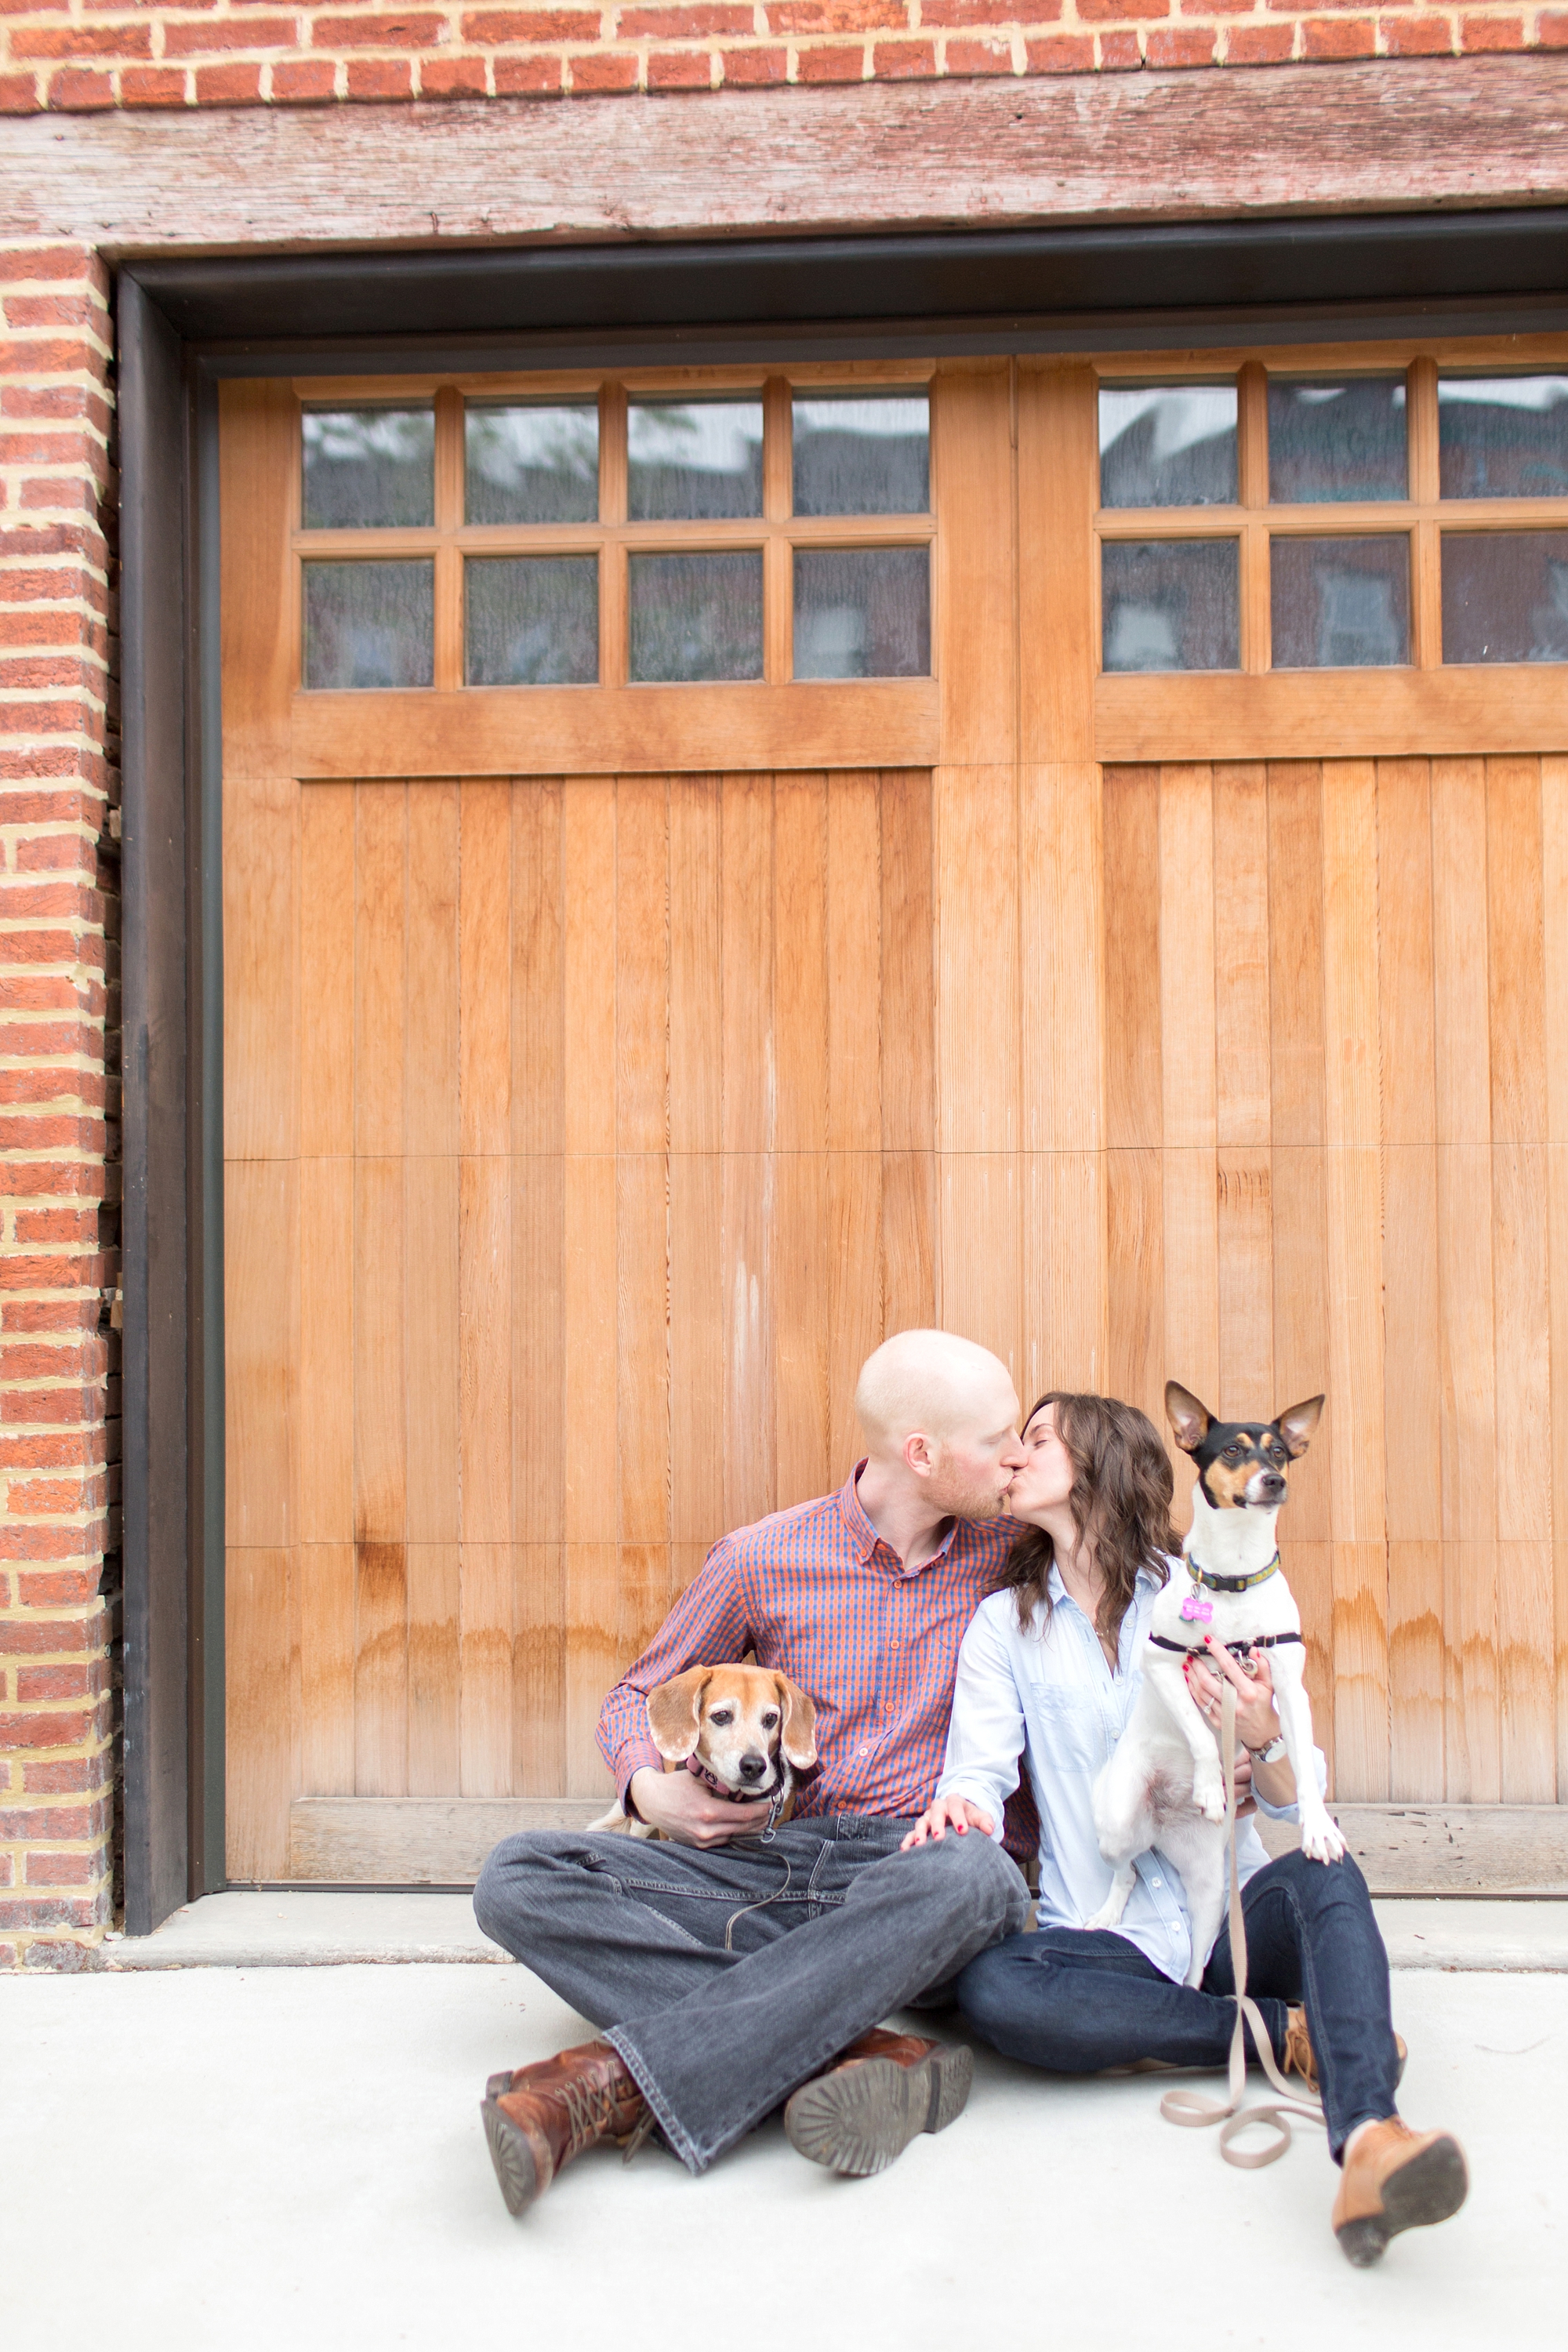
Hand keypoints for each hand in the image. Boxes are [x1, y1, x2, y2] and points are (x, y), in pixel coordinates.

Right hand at [627, 1766, 772, 1847]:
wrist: (652, 1801)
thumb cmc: (675, 1786)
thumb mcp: (700, 1779)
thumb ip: (721, 1784)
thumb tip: (745, 1785)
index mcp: (708, 1812)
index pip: (744, 1815)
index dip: (761, 1811)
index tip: (771, 1804)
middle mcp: (706, 1831)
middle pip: (743, 1829)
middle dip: (759, 1820)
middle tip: (770, 1811)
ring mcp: (702, 1841)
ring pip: (735, 1836)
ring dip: (749, 1828)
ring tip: (760, 1818)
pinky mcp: (698, 1845)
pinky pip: (723, 1840)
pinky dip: (734, 1832)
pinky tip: (741, 1824)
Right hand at [900, 1793, 994, 1850]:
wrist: (959, 1815)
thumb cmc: (970, 1818)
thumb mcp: (979, 1816)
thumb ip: (985, 1821)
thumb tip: (989, 1830)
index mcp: (954, 1802)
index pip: (955, 1806)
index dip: (958, 1818)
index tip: (963, 1831)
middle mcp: (938, 1807)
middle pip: (936, 1812)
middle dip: (937, 1824)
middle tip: (939, 1838)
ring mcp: (928, 1817)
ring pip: (921, 1822)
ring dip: (920, 1833)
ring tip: (920, 1845)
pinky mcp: (921, 1828)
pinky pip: (912, 1833)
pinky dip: (908, 1840)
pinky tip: (905, 1850)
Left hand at [1185, 1640, 1281, 1755]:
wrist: (1263, 1732)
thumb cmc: (1264, 1704)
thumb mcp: (1268, 1685)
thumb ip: (1262, 1666)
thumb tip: (1253, 1650)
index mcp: (1248, 1692)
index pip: (1229, 1667)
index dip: (1218, 1652)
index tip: (1208, 1640)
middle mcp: (1235, 1704)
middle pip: (1208, 1681)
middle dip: (1197, 1666)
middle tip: (1192, 1655)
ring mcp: (1225, 1715)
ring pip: (1201, 1692)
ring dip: (1192, 1677)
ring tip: (1188, 1665)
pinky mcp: (1218, 1722)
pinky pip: (1201, 1704)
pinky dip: (1193, 1690)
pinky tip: (1191, 1681)